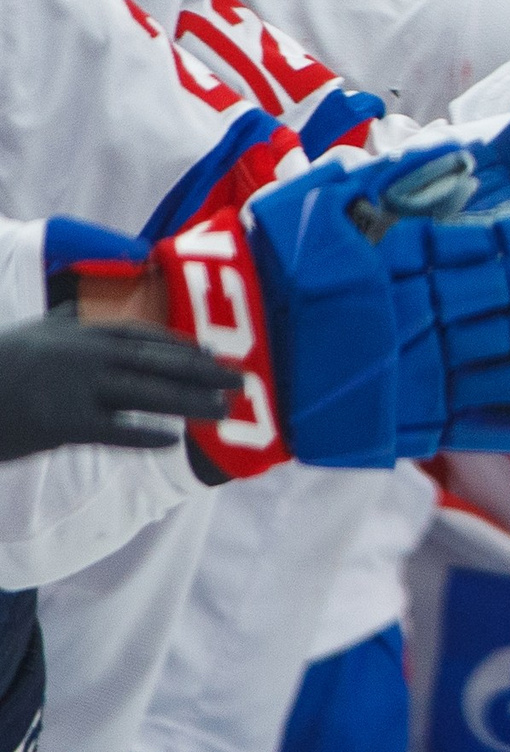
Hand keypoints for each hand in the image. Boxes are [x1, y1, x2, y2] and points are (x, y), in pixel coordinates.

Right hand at [0, 312, 238, 460]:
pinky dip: (146, 435)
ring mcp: (71, 389)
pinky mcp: (60, 425)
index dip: (181, 344)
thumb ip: (58, 324)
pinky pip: (114, 431)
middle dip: (202, 371)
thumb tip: (76, 311)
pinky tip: (174, 441)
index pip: (141, 334)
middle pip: (155, 362)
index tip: (213, 353)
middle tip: (240, 379)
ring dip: (190, 402)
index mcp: (73, 333)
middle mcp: (79, 356)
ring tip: (224, 410)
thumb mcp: (27, 335)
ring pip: (145, 394)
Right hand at [148, 137, 509, 472]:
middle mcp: (421, 324)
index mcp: (402, 266)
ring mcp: (425, 381)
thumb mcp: (329, 201)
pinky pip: (503, 424)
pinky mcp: (422, 426)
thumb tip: (466, 157)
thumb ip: (403, 179)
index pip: (495, 250)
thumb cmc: (279, 264)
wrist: (225, 352)